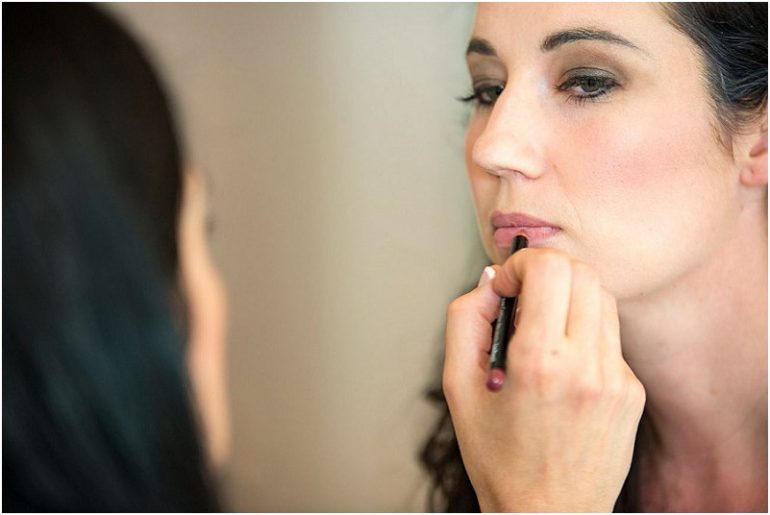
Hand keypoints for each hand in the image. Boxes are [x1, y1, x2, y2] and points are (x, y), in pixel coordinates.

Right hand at [443, 249, 645, 511]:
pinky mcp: (631, 392)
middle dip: (547, 272)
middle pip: (582, 273)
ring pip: (601, 298)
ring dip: (568, 298)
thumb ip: (466, 320)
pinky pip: (610, 336)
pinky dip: (584, 332)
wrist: (547, 513)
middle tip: (524, 298)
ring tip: (542, 332)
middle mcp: (586, 366)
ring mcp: (617, 379)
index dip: (521, 263)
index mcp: (539, 363)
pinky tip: (563, 365)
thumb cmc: (498, 457)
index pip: (550, 269)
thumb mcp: (457, 386)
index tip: (507, 285)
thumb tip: (492, 280)